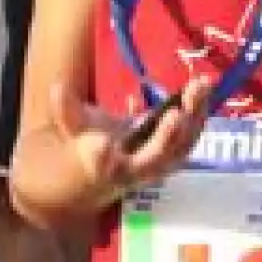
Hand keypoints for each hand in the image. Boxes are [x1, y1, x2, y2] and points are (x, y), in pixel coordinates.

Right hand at [49, 76, 210, 205]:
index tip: (102, 144)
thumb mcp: (68, 130)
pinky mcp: (171, 152)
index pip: (101, 165)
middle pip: (155, 158)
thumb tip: (58, 87)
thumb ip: (66, 111)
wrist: (97, 175)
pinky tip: (202, 88)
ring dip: (194, 117)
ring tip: (202, 86)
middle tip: (176, 111)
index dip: (100, 156)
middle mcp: (134, 170)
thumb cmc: (82, 149)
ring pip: (180, 146)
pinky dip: (198, 115)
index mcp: (102, 167)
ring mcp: (157, 162)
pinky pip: (189, 137)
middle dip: (167, 135)